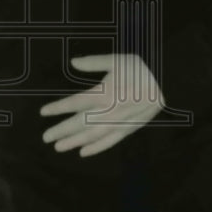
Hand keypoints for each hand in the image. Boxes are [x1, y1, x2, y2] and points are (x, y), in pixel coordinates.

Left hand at [40, 53, 162, 156]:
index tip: (43, 112)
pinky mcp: (129, 129)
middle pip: (80, 123)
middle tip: (46, 137)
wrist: (167, 82)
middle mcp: (109, 110)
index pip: (75, 103)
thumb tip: (72, 61)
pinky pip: (110, 141)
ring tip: (59, 146)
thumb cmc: (142, 67)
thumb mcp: (117, 59)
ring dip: (74, 141)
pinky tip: (84, 152)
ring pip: (92, 136)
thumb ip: (94, 62)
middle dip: (62, 130)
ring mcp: (119, 122)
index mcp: (104, 92)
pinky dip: (96, 148)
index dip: (58, 108)